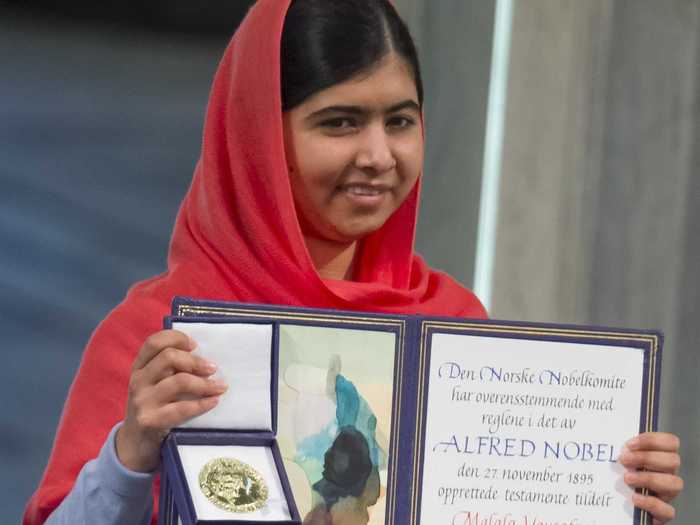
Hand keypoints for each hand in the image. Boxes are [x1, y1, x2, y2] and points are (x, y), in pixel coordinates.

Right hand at [115, 330, 226, 471]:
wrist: (134, 445)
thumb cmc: (153, 407)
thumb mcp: (154, 384)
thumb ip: (170, 369)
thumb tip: (205, 358)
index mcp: (139, 367)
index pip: (154, 342)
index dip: (176, 338)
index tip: (195, 344)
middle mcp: (138, 380)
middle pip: (168, 357)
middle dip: (195, 361)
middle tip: (213, 368)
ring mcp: (142, 401)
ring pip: (179, 381)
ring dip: (205, 383)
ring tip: (220, 386)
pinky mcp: (150, 420)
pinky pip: (181, 408)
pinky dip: (202, 404)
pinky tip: (213, 401)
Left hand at [620, 432, 682, 523]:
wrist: (617, 506)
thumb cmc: (618, 477)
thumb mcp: (620, 460)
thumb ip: (622, 449)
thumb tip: (610, 438)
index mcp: (660, 458)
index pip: (671, 442)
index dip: (652, 440)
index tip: (629, 444)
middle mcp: (668, 474)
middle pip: (673, 461)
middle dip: (646, 458)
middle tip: (624, 460)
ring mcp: (668, 494)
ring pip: (675, 483)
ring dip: (649, 478)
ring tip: (627, 478)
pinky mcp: (663, 513)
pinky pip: (667, 510)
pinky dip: (651, 503)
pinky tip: (635, 497)